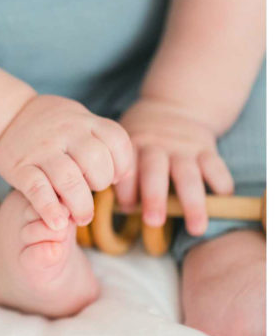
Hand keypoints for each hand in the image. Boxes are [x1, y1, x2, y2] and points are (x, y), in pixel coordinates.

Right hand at [0, 94, 134, 229]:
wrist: (7, 118)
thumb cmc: (52, 128)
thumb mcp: (78, 122)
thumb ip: (100, 143)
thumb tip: (122, 177)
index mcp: (84, 121)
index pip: (117, 140)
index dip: (122, 164)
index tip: (113, 177)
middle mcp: (65, 132)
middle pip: (95, 160)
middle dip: (100, 183)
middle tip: (92, 193)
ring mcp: (41, 149)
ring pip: (69, 178)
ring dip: (80, 203)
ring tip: (81, 217)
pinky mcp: (19, 167)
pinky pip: (37, 189)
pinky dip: (49, 208)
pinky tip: (57, 222)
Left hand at [115, 98, 232, 234]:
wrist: (173, 106)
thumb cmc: (141, 137)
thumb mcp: (124, 142)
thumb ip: (118, 169)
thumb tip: (113, 209)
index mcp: (131, 146)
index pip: (126, 169)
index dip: (125, 189)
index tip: (126, 209)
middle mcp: (157, 146)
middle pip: (155, 172)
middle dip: (154, 198)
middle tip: (153, 223)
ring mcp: (183, 147)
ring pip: (189, 176)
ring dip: (193, 204)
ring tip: (196, 229)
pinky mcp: (206, 148)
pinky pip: (216, 166)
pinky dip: (221, 184)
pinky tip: (222, 203)